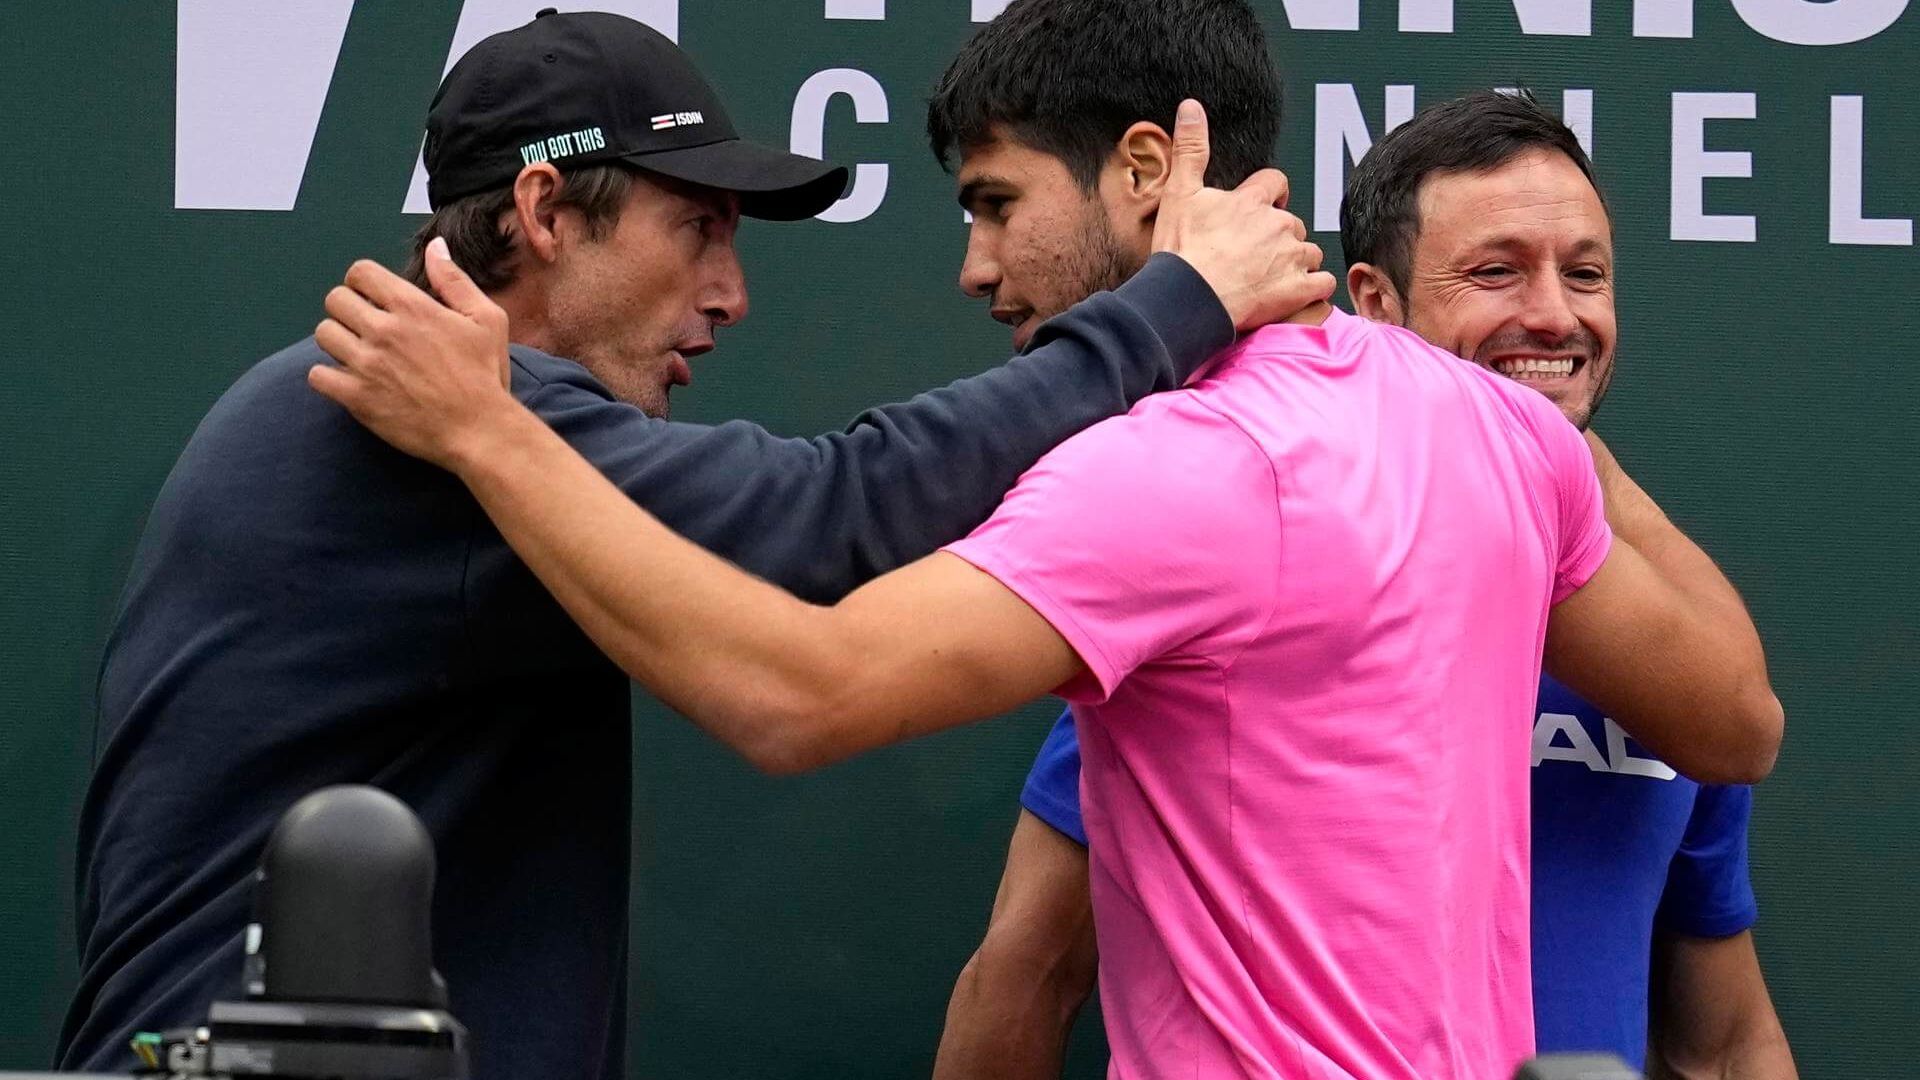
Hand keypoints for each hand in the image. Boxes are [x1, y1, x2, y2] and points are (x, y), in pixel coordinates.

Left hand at [308, 238, 516, 469]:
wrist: (479, 430)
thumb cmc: (485, 375)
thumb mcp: (486, 320)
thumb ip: (455, 280)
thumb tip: (435, 248)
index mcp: (412, 307)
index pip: (360, 272)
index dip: (363, 282)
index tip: (372, 298)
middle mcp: (384, 330)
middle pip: (335, 299)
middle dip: (347, 308)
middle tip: (364, 327)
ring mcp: (367, 364)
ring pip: (324, 334)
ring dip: (338, 340)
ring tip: (357, 353)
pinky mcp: (357, 397)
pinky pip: (318, 375)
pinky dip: (328, 376)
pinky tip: (347, 380)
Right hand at [1151, 99, 1334, 330]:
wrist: (1186, 300)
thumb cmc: (1180, 252)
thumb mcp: (1178, 194)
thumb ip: (1190, 148)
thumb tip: (1191, 106)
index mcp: (1252, 201)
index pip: (1276, 183)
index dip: (1270, 195)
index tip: (1260, 209)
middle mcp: (1278, 225)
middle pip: (1293, 222)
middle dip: (1281, 236)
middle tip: (1257, 254)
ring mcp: (1291, 258)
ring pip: (1311, 252)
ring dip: (1298, 262)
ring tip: (1272, 277)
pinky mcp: (1298, 290)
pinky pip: (1323, 284)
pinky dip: (1314, 289)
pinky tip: (1296, 294)